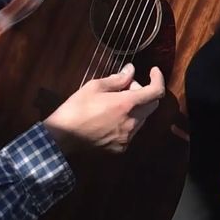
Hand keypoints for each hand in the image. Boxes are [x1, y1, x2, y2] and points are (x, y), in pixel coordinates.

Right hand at [44, 64, 165, 154]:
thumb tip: (131, 70)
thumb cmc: (76, 108)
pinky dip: (127, 122)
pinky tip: (110, 119)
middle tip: (125, 87)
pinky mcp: (121, 148)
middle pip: (152, 105)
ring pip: (142, 119)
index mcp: (127, 104)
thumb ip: (117, 79)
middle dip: (143, 93)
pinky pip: (131, 131)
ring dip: (136, 108)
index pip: (156, 91)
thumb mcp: (94, 87)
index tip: (153, 71)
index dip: (158, 79)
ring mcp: (127, 137)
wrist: (62, 137)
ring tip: (115, 104)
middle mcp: (132, 122)